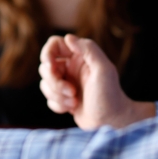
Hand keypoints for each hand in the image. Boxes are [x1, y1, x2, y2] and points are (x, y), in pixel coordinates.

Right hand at [39, 34, 155, 129]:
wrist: (112, 121)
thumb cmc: (110, 94)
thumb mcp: (103, 69)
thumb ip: (88, 49)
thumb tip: (68, 37)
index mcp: (80, 56)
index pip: (54, 44)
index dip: (47, 54)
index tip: (52, 67)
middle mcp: (71, 67)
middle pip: (45, 67)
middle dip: (54, 81)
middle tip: (71, 91)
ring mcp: (66, 83)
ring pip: (45, 84)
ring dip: (57, 95)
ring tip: (74, 102)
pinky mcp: (63, 98)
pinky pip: (48, 98)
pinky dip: (58, 105)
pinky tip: (72, 108)